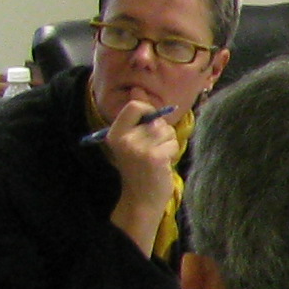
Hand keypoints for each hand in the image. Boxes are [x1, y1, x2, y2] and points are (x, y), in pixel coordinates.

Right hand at [103, 100, 184, 246]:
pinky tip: (162, 164)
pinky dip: (172, 153)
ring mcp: (139, 148)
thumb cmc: (139, 168)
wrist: (141, 199)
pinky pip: (173, 143)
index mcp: (115, 134)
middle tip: (153, 149)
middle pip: (156, 120)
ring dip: (168, 143)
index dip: (149, 110)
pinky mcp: (154, 157)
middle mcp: (125, 139)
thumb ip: (138, 117)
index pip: (134, 106)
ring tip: (157, 157)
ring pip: (167, 131)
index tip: (152, 124)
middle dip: (162, 133)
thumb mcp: (132, 141)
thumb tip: (138, 89)